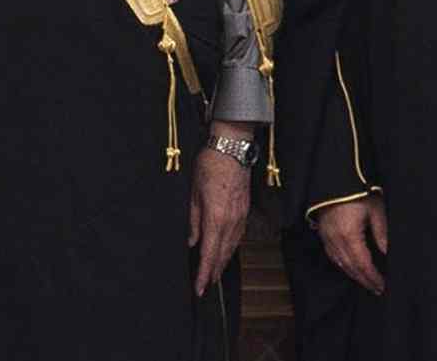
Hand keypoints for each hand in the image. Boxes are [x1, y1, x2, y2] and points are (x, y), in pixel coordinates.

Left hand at [188, 125, 252, 295]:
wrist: (232, 149)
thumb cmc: (209, 166)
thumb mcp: (193, 193)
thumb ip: (193, 221)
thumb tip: (191, 242)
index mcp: (216, 218)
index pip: (210, 253)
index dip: (204, 273)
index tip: (200, 288)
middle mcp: (231, 221)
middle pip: (223, 254)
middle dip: (214, 272)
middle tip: (206, 286)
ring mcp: (241, 217)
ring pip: (232, 247)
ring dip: (223, 262)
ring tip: (214, 273)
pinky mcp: (245, 211)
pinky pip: (238, 236)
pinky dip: (230, 248)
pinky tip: (225, 251)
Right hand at [316, 196, 387, 294]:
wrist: (333, 180)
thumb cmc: (356, 192)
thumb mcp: (375, 210)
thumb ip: (382, 233)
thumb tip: (387, 252)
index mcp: (349, 236)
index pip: (363, 264)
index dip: (373, 277)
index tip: (383, 286)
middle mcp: (336, 240)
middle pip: (351, 268)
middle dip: (365, 280)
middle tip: (377, 290)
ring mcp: (327, 237)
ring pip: (340, 264)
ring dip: (354, 275)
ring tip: (366, 282)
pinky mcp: (323, 233)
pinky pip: (332, 255)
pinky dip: (342, 265)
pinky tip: (349, 268)